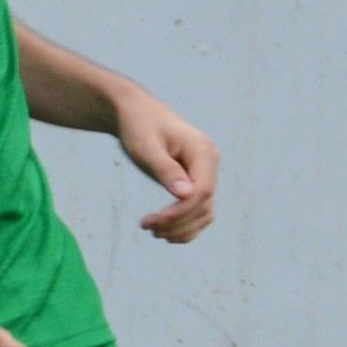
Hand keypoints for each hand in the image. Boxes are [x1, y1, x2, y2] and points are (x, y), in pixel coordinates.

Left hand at [117, 90, 218, 242]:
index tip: (152, 221)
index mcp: (203, 151)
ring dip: (183, 228)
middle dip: (178, 222)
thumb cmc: (139, 127)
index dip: (180, 212)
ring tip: (154, 232)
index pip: (202, 191)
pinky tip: (166, 232)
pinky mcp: (196, 181)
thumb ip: (166, 170)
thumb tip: (186, 195)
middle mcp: (210, 163)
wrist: (136, 114)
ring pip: (205, 211)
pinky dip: (186, 225)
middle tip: (147, 227)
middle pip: (205, 205)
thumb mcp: (146, 147)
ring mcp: (205, 173)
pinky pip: (199, 210)